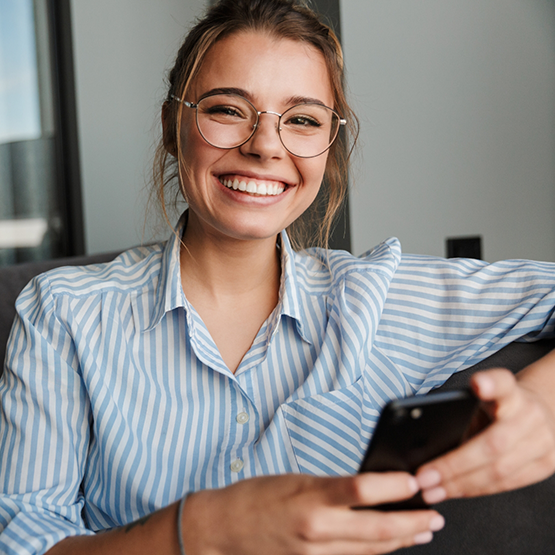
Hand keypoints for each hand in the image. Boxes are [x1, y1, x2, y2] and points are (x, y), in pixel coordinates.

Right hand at [181, 472, 444, 554]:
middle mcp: (316, 528)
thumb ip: (332, 487)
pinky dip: (376, 552)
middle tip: (435, 515)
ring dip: (402, 541)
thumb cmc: (255, 496)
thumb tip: (370, 486)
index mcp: (310, 497)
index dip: (394, 487)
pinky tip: (390, 545)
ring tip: (423, 530)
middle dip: (412, 523)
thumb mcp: (295, 479)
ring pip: (370, 550)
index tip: (415, 481)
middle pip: (376, 530)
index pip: (362, 490)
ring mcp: (315, 553)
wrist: (223, 528)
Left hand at [416, 368, 554, 502]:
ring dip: (461, 485)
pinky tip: (455, 491)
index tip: (478, 384)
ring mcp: (543, 441)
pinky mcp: (546, 465)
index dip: (492, 384)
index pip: (503, 383)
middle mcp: (530, 415)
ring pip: (499, 471)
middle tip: (424, 476)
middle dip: (453, 465)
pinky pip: (507, 484)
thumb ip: (462, 413)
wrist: (541, 411)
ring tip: (433, 490)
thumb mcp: (482, 400)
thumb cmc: (500, 406)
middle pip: (492, 444)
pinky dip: (476, 490)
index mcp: (512, 392)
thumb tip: (424, 443)